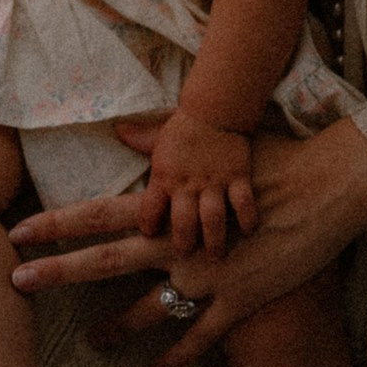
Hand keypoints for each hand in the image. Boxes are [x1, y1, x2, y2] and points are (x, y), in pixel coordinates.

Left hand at [7, 117, 366, 366]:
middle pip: (104, 261)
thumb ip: (161, 140)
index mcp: (168, 205)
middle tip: (17, 281)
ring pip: (148, 309)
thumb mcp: (214, 148)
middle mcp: (178, 243)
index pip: (97, 215)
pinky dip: (178, 357)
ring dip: (115, 327)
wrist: (327, 189)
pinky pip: (201, 337)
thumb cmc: (272, 159)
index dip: (55, 223)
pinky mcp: (239, 300)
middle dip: (57, 272)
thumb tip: (122, 128)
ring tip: (89, 341)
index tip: (18, 231)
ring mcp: (208, 276)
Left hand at [140, 107, 254, 256]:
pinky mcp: (238, 177)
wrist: (216, 109)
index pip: (149, 210)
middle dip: (184, 243)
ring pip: (212, 218)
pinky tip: (248, 231)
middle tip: (185, 256)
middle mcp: (187, 183)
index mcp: (164, 177)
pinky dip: (246, 219)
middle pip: (182, 222)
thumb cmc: (185, 127)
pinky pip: (243, 203)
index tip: (149, 236)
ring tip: (216, 257)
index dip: (148, 225)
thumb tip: (118, 131)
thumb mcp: (159, 136)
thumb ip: (140, 141)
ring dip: (214, 240)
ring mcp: (214, 182)